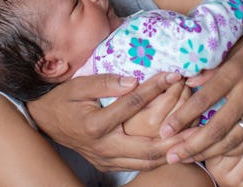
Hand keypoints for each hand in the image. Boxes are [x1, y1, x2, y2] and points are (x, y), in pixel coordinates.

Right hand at [26, 72, 184, 171]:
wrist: (44, 121)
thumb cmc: (63, 99)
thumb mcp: (79, 85)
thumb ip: (105, 82)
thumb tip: (133, 81)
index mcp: (95, 125)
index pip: (133, 105)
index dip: (155, 89)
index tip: (174, 75)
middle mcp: (103, 147)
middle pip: (148, 146)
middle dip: (175, 134)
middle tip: (198, 121)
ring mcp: (106, 160)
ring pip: (147, 161)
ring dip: (172, 150)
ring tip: (195, 137)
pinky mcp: (108, 166)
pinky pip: (139, 165)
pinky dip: (159, 158)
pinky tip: (176, 147)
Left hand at [159, 32, 242, 162]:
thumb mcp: (235, 47)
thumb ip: (211, 66)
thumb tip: (187, 81)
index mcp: (235, 71)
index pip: (204, 98)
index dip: (183, 116)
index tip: (166, 129)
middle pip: (217, 127)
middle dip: (192, 144)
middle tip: (172, 154)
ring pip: (233, 140)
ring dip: (208, 153)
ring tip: (188, 157)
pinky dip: (232, 152)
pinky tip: (216, 154)